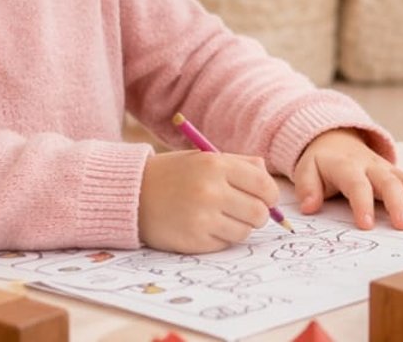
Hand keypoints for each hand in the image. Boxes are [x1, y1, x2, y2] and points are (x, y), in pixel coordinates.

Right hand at [137, 150, 280, 253]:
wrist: (132, 194)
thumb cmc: (173, 174)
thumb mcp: (204, 158)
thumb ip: (240, 164)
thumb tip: (269, 183)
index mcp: (216, 165)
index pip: (264, 186)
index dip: (270, 195)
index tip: (266, 198)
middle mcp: (211, 191)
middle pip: (259, 213)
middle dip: (259, 214)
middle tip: (247, 211)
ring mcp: (202, 218)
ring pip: (245, 231)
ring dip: (240, 227)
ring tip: (223, 217)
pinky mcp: (194, 240)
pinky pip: (225, 244)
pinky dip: (222, 237)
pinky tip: (206, 226)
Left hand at [291, 129, 402, 229]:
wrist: (336, 138)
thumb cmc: (322, 161)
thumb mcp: (307, 169)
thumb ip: (308, 187)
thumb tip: (309, 206)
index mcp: (348, 166)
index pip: (357, 185)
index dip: (362, 204)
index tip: (367, 225)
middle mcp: (372, 166)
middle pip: (389, 183)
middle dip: (398, 204)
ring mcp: (389, 169)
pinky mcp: (399, 174)